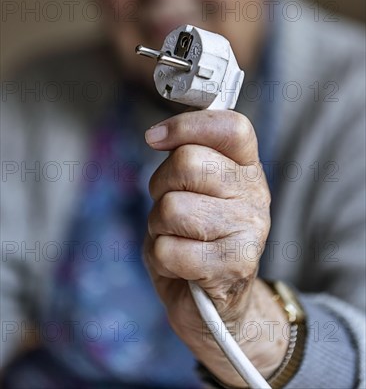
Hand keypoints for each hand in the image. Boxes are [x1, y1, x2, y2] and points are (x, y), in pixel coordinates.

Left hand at [143, 110, 287, 386]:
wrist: (216, 304)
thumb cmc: (195, 237)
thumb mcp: (192, 189)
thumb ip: (186, 156)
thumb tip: (157, 136)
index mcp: (246, 167)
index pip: (231, 126)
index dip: (188, 125)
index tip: (154, 138)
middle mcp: (256, 193)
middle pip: (189, 162)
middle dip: (162, 184)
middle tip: (170, 203)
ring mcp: (250, 230)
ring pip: (172, 207)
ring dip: (159, 225)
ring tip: (177, 237)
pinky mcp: (235, 266)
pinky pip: (169, 249)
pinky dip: (161, 258)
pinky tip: (180, 264)